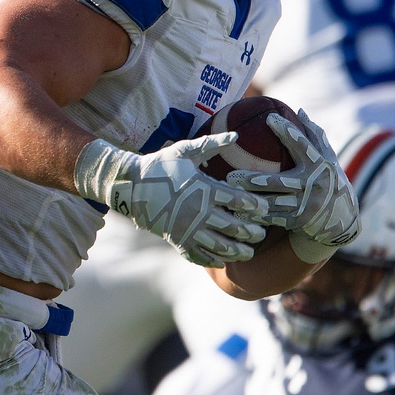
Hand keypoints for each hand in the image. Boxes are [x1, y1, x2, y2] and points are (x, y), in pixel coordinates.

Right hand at [112, 132, 269, 267]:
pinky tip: (223, 261)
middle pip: (234, 227)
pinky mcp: (177, 240)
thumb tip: (237, 134)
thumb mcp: (184, 150)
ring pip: (220, 246)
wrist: (130, 185)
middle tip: (262, 234)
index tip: (264, 208)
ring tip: (248, 252)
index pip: (239, 201)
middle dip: (252, 232)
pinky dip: (212, 260)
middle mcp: (199, 212)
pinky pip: (198, 255)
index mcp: (204, 189)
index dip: (256, 206)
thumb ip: (212, 144)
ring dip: (237, 251)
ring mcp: (187, 229)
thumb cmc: (159, 165)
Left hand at [227, 110, 358, 248]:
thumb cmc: (329, 180)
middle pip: (279, 181)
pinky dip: (255, 215)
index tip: (269, 118)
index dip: (288, 131)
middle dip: (254, 179)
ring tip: (229, 192)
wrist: (343, 220)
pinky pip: (273, 218)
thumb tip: (298, 111)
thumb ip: (314, 136)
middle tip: (231, 175)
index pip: (303, 145)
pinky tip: (236, 211)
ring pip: (272, 202)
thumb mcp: (328, 159)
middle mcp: (315, 184)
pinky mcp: (299, 221)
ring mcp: (307, 205)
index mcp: (320, 165)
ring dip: (250, 199)